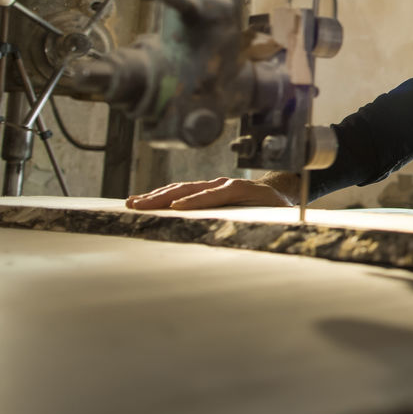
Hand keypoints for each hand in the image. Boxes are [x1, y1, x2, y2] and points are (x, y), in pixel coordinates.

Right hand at [125, 173, 298, 210]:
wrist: (276, 192)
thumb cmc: (276, 207)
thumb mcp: (275, 214)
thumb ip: (266, 219)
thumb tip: (256, 229)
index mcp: (240, 189)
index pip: (214, 195)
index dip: (195, 201)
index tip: (176, 208)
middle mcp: (223, 184)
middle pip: (190, 189)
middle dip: (164, 197)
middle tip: (140, 205)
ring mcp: (212, 184)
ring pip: (181, 188)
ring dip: (156, 195)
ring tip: (134, 203)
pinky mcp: (206, 189)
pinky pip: (182, 191)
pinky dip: (162, 195)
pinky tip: (145, 200)